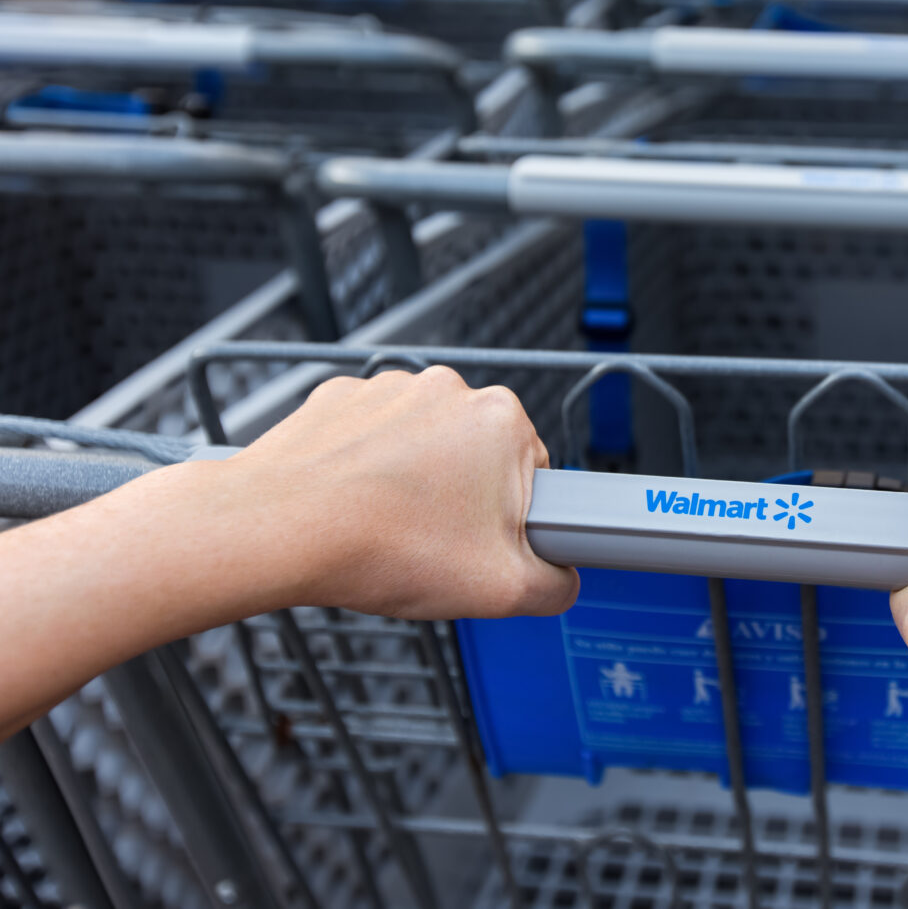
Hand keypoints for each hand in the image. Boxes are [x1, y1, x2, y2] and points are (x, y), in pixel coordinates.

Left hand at [206, 366, 578, 619]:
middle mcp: (450, 389)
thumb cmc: (383, 547)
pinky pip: (370, 437)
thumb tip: (561, 580)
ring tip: (385, 533)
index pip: (535, 475)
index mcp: (503, 420)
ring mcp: (389, 389)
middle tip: (432, 548)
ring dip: (413, 484)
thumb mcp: (502, 591)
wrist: (274, 530)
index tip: (482, 549)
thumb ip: (556, 586)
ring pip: (422, 447)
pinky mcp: (339, 399)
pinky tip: (350, 508)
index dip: (513, 523)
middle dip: (463, 502)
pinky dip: (364, 469)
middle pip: (478, 458)